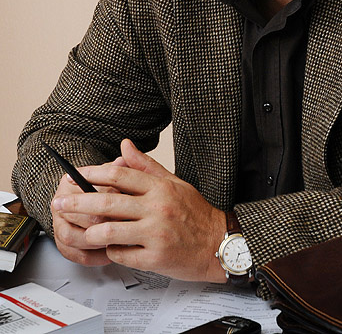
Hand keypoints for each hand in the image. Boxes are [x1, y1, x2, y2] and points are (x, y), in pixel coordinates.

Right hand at [51, 168, 118, 266]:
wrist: (95, 201)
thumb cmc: (105, 188)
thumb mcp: (113, 174)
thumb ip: (119, 169)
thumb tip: (122, 161)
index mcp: (69, 183)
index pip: (82, 194)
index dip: (104, 202)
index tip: (122, 208)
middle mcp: (59, 205)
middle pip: (76, 217)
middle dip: (100, 224)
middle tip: (122, 228)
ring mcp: (59, 225)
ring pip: (71, 238)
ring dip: (94, 242)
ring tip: (115, 241)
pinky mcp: (63, 245)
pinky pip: (75, 255)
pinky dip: (93, 257)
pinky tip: (110, 254)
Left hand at [52, 139, 226, 281]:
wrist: (218, 242)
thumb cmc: (196, 213)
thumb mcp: (174, 183)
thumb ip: (146, 166)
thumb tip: (125, 146)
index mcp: (160, 188)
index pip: (119, 176)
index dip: (93, 175)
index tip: (76, 175)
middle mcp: (157, 208)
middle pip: (108, 202)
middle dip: (78, 202)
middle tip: (59, 202)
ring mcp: (155, 234)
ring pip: (109, 231)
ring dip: (90, 231)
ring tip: (80, 231)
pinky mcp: (155, 257)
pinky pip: (122, 254)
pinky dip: (111, 251)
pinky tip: (110, 247)